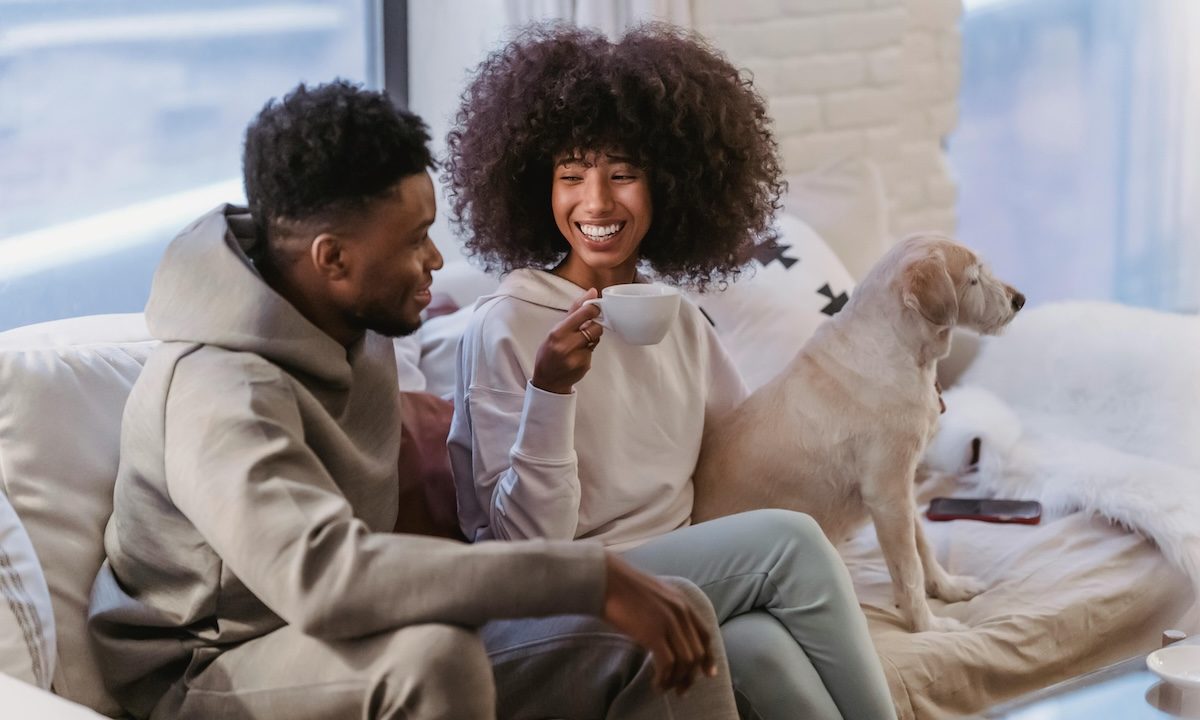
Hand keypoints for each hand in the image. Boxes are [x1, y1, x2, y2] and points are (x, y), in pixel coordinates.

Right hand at [531, 288, 604, 394]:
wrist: (548, 380)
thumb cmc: (549, 352)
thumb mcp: (555, 329)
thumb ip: (575, 310)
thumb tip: (592, 292)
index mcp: (558, 333)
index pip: (584, 314)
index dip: (594, 309)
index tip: (596, 308)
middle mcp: (567, 345)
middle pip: (595, 327)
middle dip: (593, 326)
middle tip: (586, 328)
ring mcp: (577, 357)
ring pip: (596, 339)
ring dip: (591, 338)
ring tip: (579, 343)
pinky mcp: (585, 365)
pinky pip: (593, 351)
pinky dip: (588, 350)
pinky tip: (577, 355)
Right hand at [602, 554, 717, 693]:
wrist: (607, 579)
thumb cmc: (623, 587)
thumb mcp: (655, 594)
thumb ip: (667, 610)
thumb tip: (668, 633)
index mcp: (684, 602)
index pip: (705, 635)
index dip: (709, 658)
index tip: (707, 674)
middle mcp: (681, 613)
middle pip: (697, 653)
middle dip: (690, 676)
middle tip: (681, 690)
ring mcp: (669, 623)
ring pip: (685, 662)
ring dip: (676, 680)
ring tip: (664, 688)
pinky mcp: (654, 634)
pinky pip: (668, 664)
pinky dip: (664, 678)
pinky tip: (656, 683)